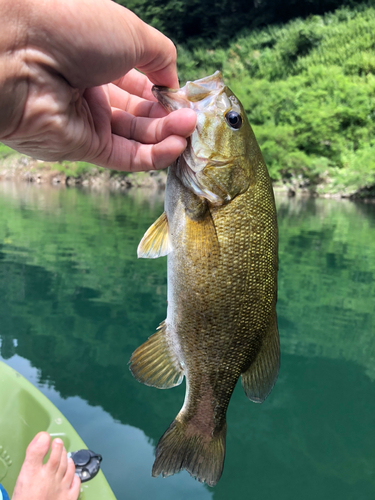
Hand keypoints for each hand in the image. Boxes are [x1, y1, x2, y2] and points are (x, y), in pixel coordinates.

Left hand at [0, 0, 195, 170]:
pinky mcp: (84, 148)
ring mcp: (88, 121)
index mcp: (99, 57)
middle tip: (192, 119)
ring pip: (136, 136)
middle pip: (141, 111)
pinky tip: (176, 146)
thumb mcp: (130, 31)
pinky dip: (153, 155)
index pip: (140, 81)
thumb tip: (174, 82)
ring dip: (166, 135)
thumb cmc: (73, 29)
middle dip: (169, 116)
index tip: (185, 97)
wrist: (23, 55)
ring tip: (188, 130)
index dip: (165, 90)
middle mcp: (93, 90)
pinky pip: (126, 156)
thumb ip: (161, 56)